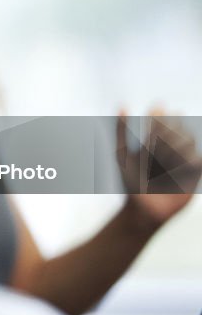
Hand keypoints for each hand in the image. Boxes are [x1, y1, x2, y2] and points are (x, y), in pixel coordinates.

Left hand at [117, 110, 201, 228]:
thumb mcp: (122, 155)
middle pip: (178, 128)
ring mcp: (183, 160)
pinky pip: (198, 161)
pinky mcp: (194, 175)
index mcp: (153, 141)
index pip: (161, 120)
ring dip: (178, 144)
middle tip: (156, 140)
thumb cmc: (130, 182)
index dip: (159, 117)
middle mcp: (170, 148)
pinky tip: (181, 165)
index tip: (151, 117)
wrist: (143, 209)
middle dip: (169, 130)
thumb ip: (121, 131)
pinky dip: (191, 160)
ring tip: (165, 156)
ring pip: (189, 141)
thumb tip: (121, 105)